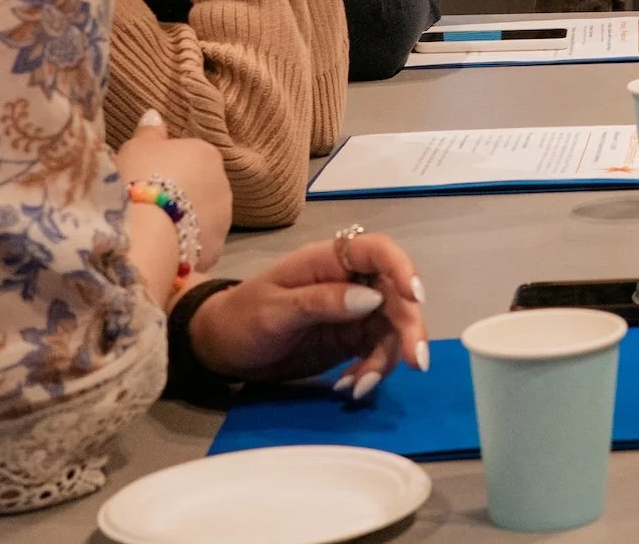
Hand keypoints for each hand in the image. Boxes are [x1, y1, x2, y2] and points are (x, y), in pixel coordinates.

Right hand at [115, 110, 231, 269]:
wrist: (146, 233)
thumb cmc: (140, 180)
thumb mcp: (136, 148)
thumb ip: (149, 132)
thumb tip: (155, 116)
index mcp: (207, 153)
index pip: (190, 155)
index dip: (166, 167)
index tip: (145, 177)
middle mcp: (223, 183)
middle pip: (199, 185)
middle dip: (179, 193)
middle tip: (146, 203)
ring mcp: (223, 218)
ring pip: (201, 216)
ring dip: (183, 220)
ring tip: (152, 229)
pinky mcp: (215, 249)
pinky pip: (196, 243)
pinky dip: (182, 245)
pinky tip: (160, 249)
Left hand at [189, 232, 430, 398]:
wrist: (221, 349)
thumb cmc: (241, 318)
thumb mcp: (273, 310)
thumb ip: (320, 302)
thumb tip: (371, 299)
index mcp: (330, 261)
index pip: (377, 251)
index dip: (403, 268)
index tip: (415, 298)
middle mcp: (351, 282)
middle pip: (395, 295)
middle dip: (409, 327)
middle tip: (417, 363)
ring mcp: (354, 312)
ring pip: (392, 328)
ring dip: (388, 359)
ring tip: (359, 387)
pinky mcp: (352, 339)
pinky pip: (378, 352)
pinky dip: (372, 372)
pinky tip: (351, 388)